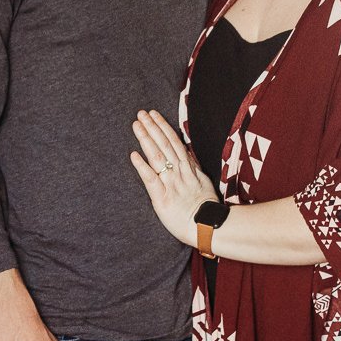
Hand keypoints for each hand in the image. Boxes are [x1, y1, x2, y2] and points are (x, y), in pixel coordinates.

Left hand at [130, 109, 217, 246]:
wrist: (207, 227)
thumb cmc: (205, 207)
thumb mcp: (203, 182)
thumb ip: (194, 166)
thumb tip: (187, 152)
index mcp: (188, 168)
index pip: (174, 142)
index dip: (163, 127)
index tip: (154, 115)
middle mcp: (179, 173)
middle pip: (164, 145)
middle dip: (152, 127)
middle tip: (141, 114)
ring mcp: (171, 184)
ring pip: (157, 157)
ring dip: (146, 139)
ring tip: (137, 125)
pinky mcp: (162, 198)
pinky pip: (151, 180)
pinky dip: (142, 166)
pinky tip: (133, 154)